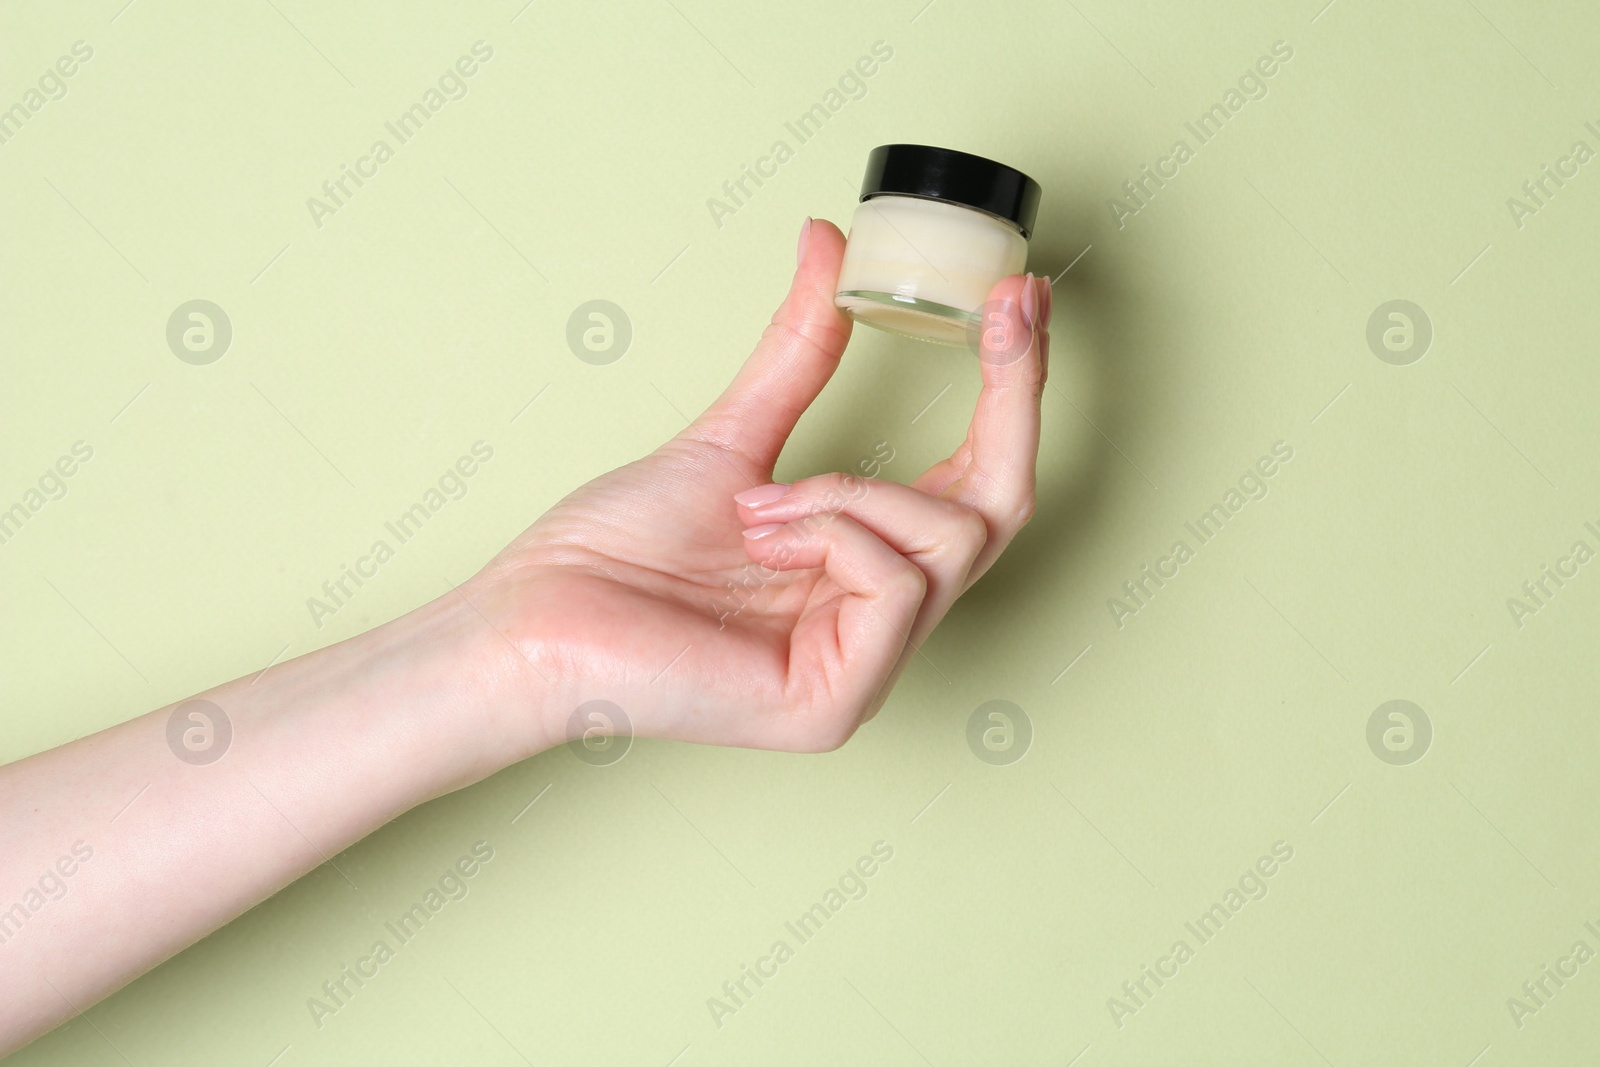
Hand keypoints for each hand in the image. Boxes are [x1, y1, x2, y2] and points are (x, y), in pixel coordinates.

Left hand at [467, 218, 1051, 754]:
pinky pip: (895, 582)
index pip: (977, 483)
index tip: (1018, 294)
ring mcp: (867, 670)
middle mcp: (880, 624)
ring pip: (949, 536)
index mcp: (863, 568)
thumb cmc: (615, 550)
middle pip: (1000, 510)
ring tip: (758, 506)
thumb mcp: (732, 438)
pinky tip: (761, 539)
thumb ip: (798, 355)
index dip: (1013, 390)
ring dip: (852, 490)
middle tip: (1004, 304)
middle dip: (1009, 395)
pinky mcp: (839, 703)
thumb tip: (828, 245)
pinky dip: (831, 532)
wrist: (533, 617)